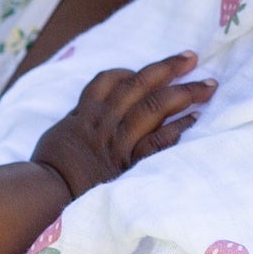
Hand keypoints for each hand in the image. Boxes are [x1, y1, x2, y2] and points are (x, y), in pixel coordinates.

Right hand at [30, 54, 210, 197]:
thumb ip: (77, 122)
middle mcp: (105, 122)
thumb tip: (85, 115)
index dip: (131, 72)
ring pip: (154, 107)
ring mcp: (119, 142)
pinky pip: (158, 141)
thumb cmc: (48, 170)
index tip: (149, 70)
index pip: (109, 81)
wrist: (45, 195)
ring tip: (208, 86)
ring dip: (183, 94)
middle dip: (167, 68)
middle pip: (140, 86)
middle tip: (191, 58)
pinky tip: (195, 119)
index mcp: (85, 113)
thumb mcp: (58, 136)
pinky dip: (178, 128)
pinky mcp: (129, 165)